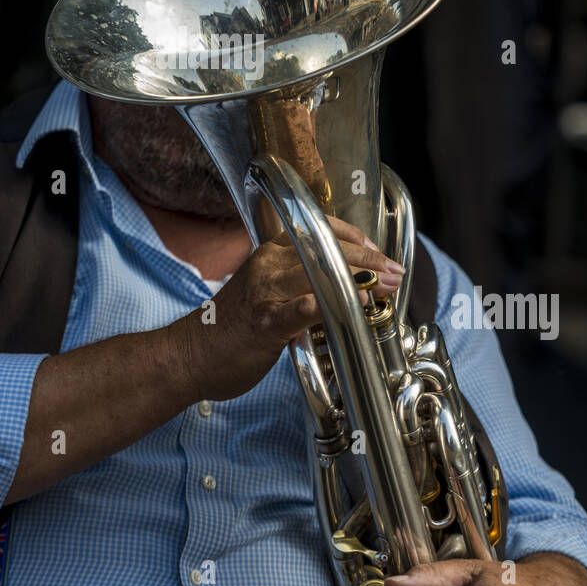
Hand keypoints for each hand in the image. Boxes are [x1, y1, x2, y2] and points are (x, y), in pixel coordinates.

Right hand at [177, 218, 404, 402]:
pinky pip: (299, 308)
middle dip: (368, 261)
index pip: (318, 229)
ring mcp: (265, 292)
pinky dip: (327, 304)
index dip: (355, 238)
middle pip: (325, 250)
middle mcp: (268, 265)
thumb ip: (297, 284)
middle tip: (395, 273)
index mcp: (269, 254)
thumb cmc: (231, 329)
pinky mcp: (265, 322)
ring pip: (319, 273)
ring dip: (358, 281)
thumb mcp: (265, 292)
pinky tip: (351, 305)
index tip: (379, 253)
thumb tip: (341, 287)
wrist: (190, 356)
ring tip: (385, 288)